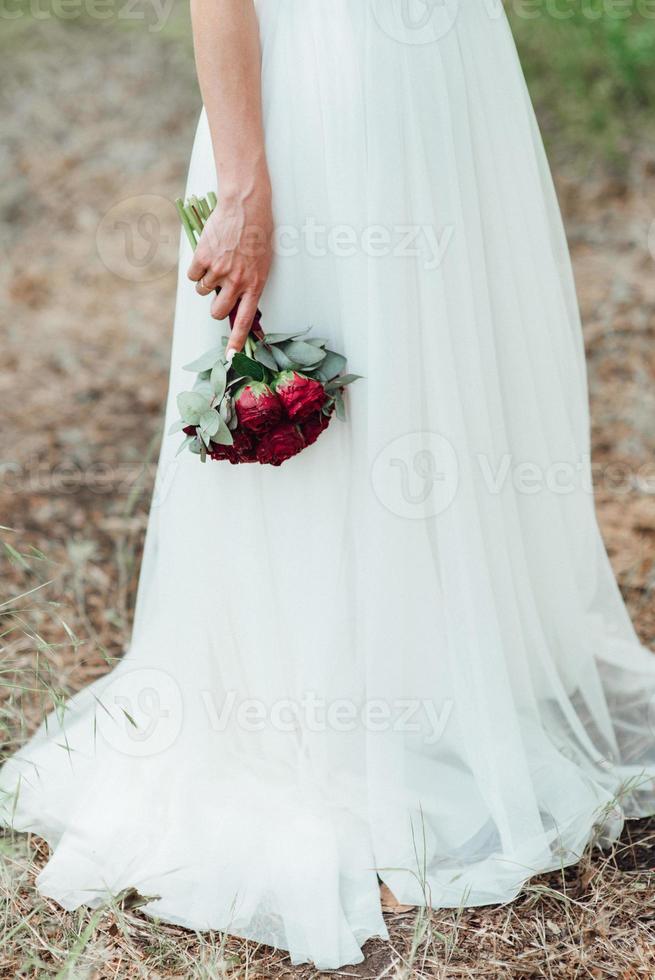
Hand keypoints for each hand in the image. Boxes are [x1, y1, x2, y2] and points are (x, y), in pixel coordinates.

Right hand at [187, 184, 272, 355]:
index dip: (236, 340)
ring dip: (206, 281)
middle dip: (215, 307)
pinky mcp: (204, 257)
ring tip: (218, 261)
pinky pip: (193, 275)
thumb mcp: (262, 263)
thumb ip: (249, 285)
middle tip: (217, 293)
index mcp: (255, 284)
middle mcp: (237, 281)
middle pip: (217, 311)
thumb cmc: (258, 234)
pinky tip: (208, 254)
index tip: (231, 357)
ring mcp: (219, 270)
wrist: (246, 207)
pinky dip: (196, 268)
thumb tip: (235, 304)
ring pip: (203, 291)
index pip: (245, 320)